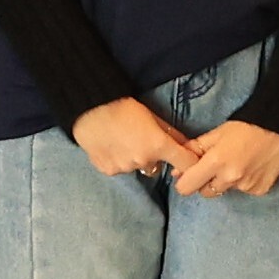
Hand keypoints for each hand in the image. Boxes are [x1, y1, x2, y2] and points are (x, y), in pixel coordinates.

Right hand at [72, 97, 199, 179]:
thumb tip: (187, 144)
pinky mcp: (108, 171)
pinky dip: (117, 160)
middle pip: (157, 167)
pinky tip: (110, 146)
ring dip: (134, 159)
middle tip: (141, 141)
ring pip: (136, 168)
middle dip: (153, 157)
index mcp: (158, 146)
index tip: (184, 159)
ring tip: (122, 141)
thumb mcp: (152, 115)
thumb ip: (171, 132)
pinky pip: (119, 169)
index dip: (189, 163)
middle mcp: (143, 161)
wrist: (89, 109)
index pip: (186, 164)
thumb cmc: (122, 107)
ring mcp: (124, 169)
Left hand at [169, 120, 278, 198]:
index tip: (190, 174)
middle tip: (215, 165)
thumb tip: (176, 169)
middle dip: (206, 181)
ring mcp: (246, 187)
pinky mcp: (260, 190)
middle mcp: (230, 179)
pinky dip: (244, 182)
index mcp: (215, 163)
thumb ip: (194, 150)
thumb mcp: (216, 133)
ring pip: (225, 190)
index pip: (186, 187)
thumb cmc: (246, 126)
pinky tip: (251, 166)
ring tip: (238, 162)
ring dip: (226, 181)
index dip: (185, 181)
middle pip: (205, 192)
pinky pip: (243, 190)